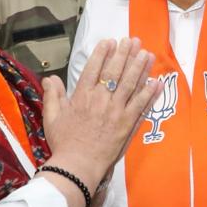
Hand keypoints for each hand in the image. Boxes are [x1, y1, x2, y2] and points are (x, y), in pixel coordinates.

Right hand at [41, 38, 160, 191]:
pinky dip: (150, 93)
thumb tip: (49, 78)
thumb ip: (52, 96)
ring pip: (130, 84)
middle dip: (125, 54)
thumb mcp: (51, 118)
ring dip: (140, 67)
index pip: (94, 68)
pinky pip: (141, 105)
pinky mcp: (127, 124)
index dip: (103, 53)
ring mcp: (116, 111)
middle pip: (115, 71)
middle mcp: (101, 99)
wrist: (78, 165)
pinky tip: (156, 82)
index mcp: (82, 96)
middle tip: (132, 41)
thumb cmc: (63, 143)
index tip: (110, 41)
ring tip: (147, 54)